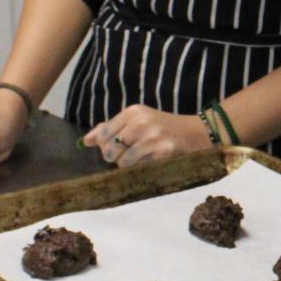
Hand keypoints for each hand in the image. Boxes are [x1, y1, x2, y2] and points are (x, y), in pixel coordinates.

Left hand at [82, 104, 212, 167]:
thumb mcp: (137, 121)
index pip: (104, 133)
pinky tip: (151, 160)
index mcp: (133, 111)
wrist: (195, 133)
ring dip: (129, 165)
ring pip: (123, 161)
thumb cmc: (161, 127)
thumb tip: (85, 141)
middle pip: (110, 149)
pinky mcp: (163, 151)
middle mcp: (141, 122)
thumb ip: (111, 128)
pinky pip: (140, 168)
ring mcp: (153, 136)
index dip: (104, 145)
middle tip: (127, 155)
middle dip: (114, 157)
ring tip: (140, 158)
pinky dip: (142, 168)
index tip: (113, 147)